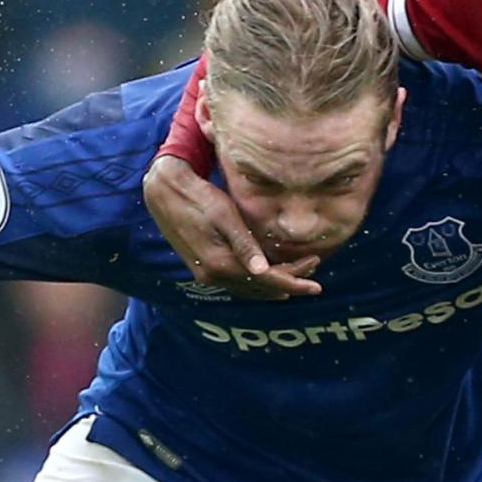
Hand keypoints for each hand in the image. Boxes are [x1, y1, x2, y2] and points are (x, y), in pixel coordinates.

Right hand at [142, 155, 322, 299]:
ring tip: (296, 276)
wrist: (164, 193)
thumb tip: (262, 270)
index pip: (267, 281)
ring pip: (248, 289)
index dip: (294, 283)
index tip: (316, 287)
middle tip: (313, 271)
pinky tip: (267, 277)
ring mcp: (206, 274)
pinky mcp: (202, 267)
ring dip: (273, 285)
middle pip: (259, 288)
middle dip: (288, 282)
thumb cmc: (198, 198)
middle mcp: (214, 275)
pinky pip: (236, 283)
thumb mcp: (224, 216)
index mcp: (221, 263)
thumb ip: (244, 244)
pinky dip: (256, 283)